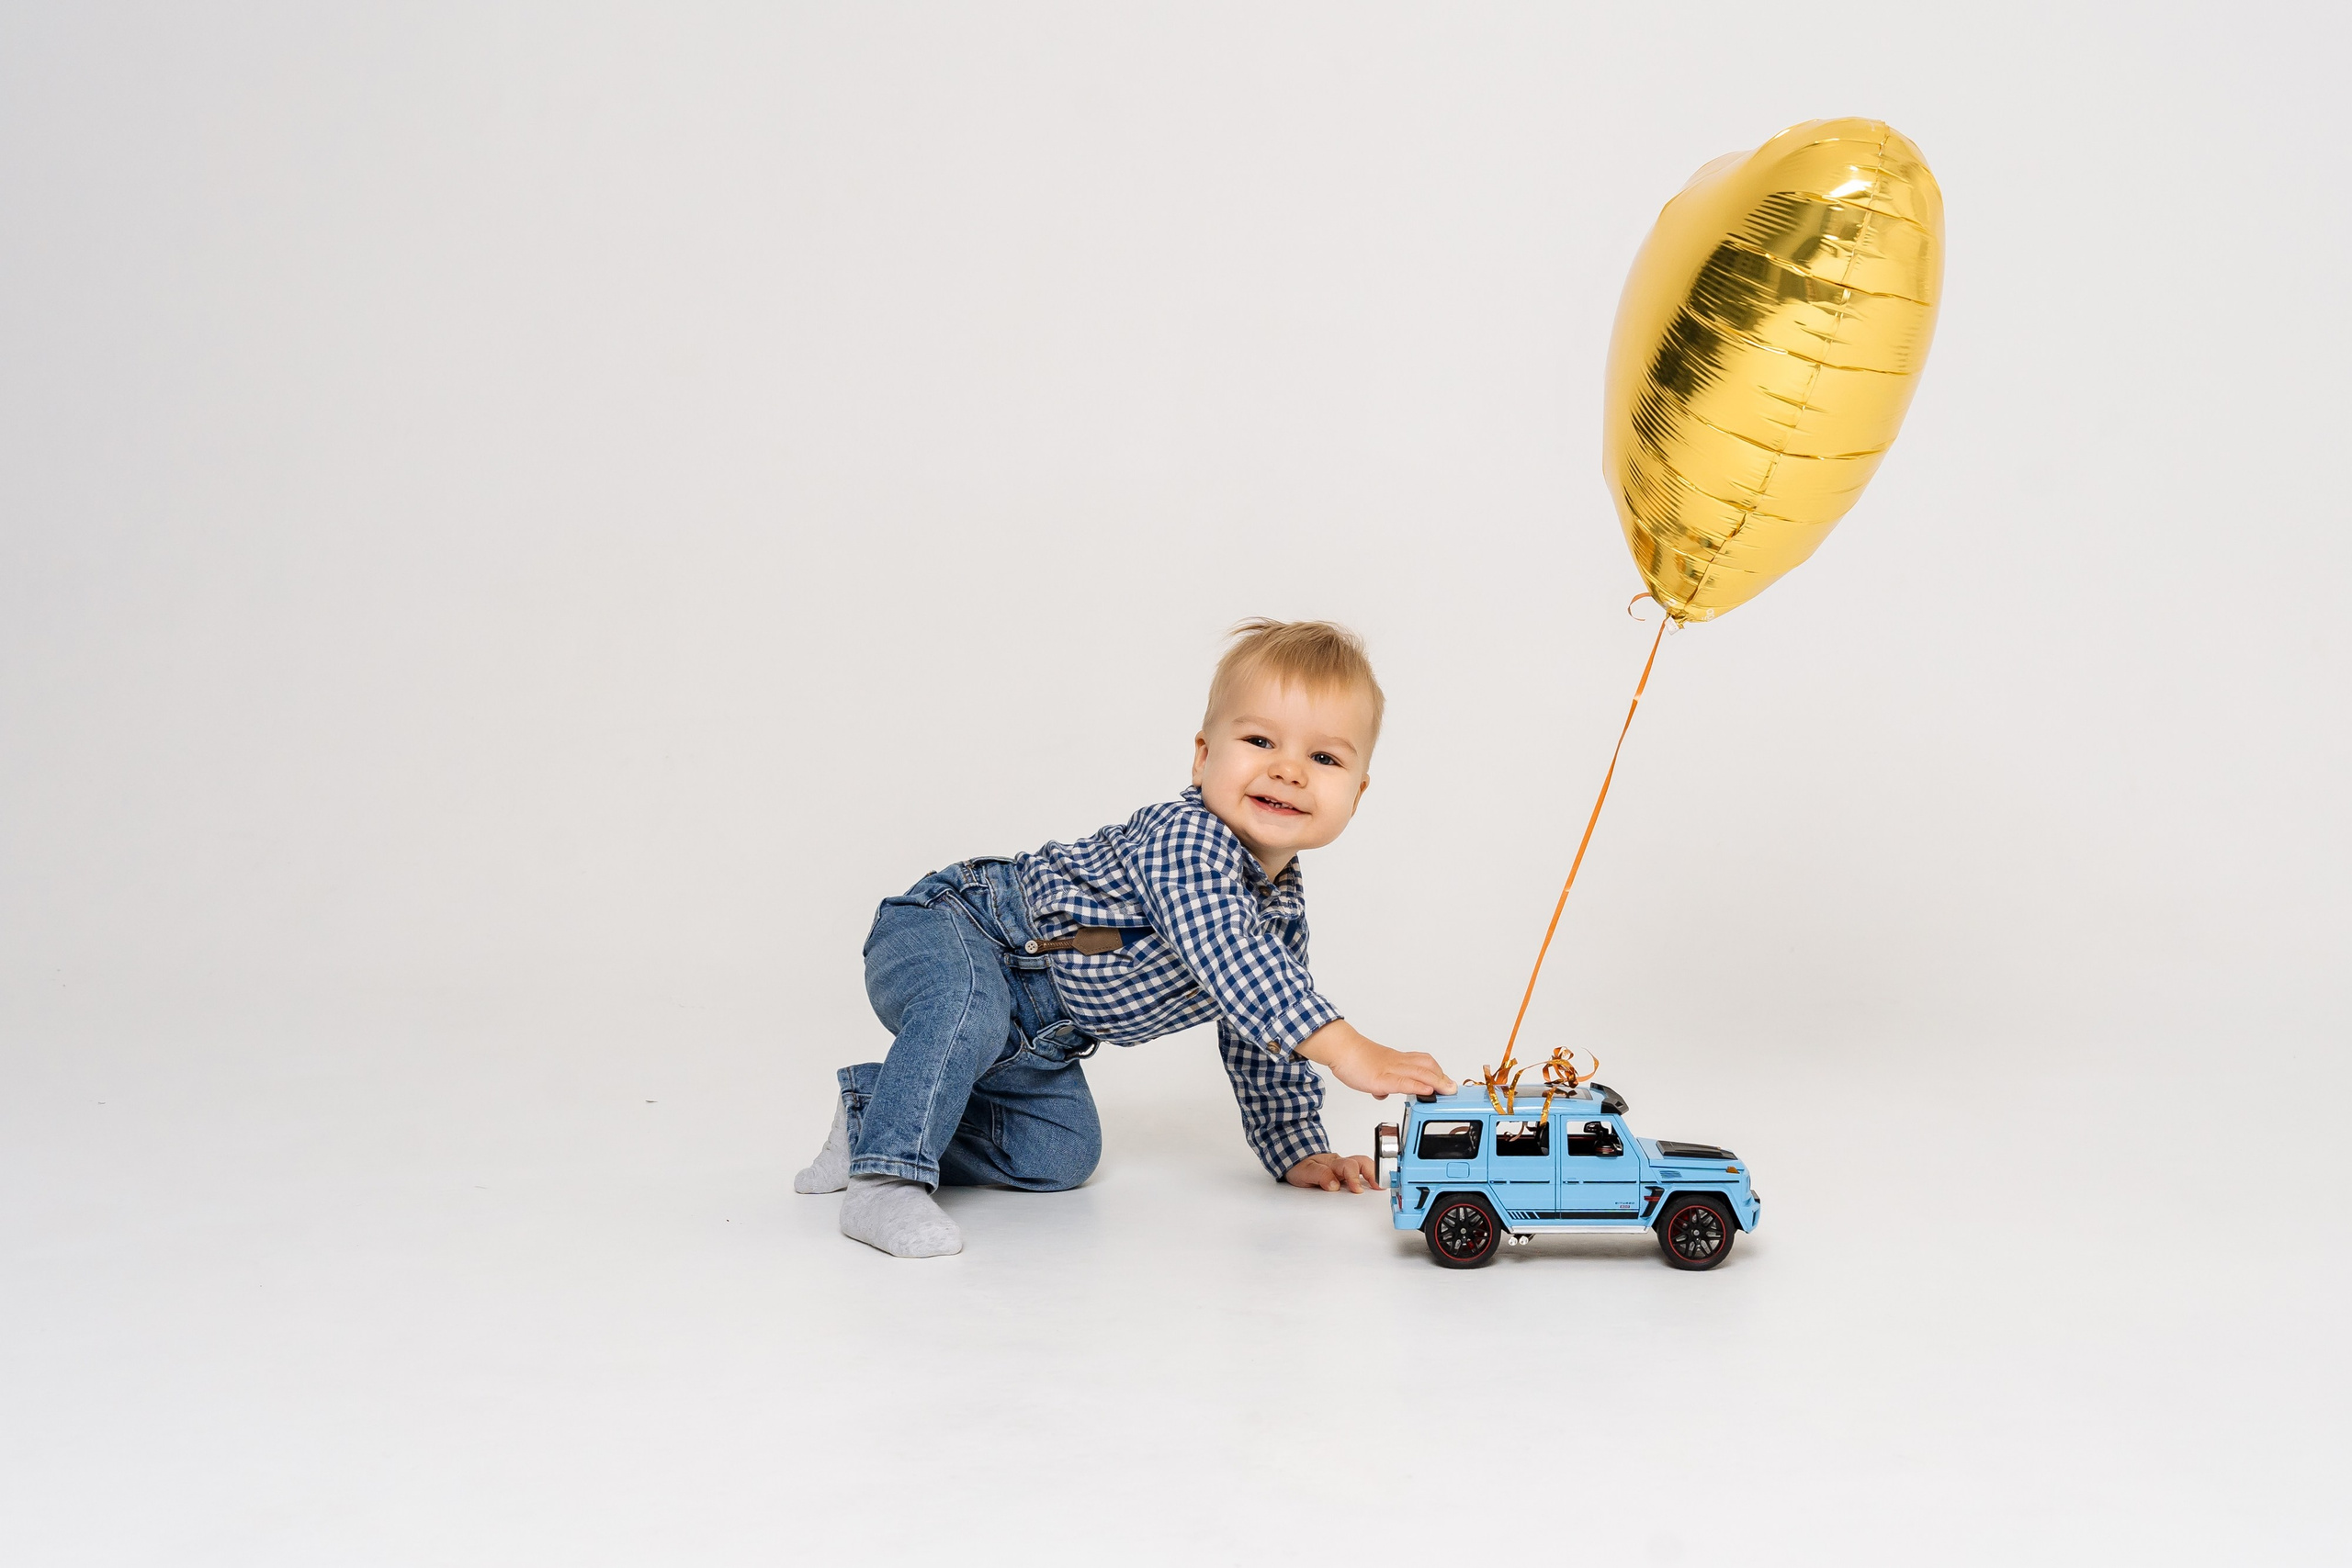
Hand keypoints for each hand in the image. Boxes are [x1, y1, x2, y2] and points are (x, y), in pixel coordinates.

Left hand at [1285, 1152, 1379, 1192]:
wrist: (1294, 1159)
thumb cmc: (1300, 1165)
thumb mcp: (1304, 1172)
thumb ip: (1319, 1176)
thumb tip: (1334, 1185)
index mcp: (1333, 1163)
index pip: (1349, 1166)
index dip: (1354, 1178)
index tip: (1357, 1190)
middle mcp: (1341, 1164)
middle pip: (1362, 1162)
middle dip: (1373, 1173)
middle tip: (1379, 1186)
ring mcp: (1344, 1168)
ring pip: (1364, 1166)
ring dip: (1374, 1175)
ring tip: (1381, 1187)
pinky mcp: (1344, 1174)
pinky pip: (1360, 1173)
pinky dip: (1369, 1178)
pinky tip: (1374, 1187)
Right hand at [1295, 1019, 1453, 1099]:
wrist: (1340, 1048)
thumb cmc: (1353, 1059)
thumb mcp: (1371, 1071)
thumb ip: (1380, 1081)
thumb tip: (1383, 1092)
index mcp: (1396, 1060)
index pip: (1423, 1063)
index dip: (1438, 1072)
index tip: (1447, 1083)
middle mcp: (1397, 1062)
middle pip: (1427, 1066)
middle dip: (1442, 1078)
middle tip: (1453, 1090)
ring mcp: (1390, 1069)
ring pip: (1419, 1073)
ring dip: (1437, 1082)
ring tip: (1448, 1091)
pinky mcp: (1380, 1078)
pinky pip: (1402, 1082)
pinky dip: (1417, 1087)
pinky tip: (1427, 1092)